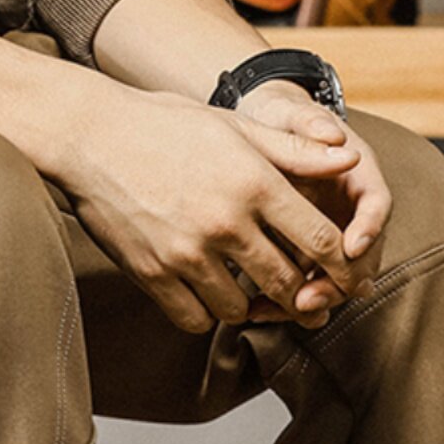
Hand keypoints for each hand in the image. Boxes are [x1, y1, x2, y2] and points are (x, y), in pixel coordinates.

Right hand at [58, 83, 375, 334]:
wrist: (91, 136)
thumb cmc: (167, 125)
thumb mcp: (236, 126)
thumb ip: (295, 149)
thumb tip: (350, 158)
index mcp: (254, 182)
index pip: (321, 239)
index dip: (347, 266)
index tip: (352, 278)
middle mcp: (225, 222)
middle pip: (286, 283)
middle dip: (306, 297)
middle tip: (311, 301)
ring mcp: (186, 252)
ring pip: (240, 309)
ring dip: (252, 308)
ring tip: (253, 295)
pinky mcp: (152, 273)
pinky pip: (195, 319)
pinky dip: (207, 314)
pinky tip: (208, 296)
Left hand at [236, 82, 391, 320]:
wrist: (256, 136)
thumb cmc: (276, 121)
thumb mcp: (288, 114)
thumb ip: (308, 123)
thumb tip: (335, 133)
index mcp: (358, 174)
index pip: (377, 204)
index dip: (369, 228)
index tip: (352, 248)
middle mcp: (351, 211)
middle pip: (362, 255)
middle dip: (340, 281)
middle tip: (310, 299)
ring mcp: (331, 236)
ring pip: (336, 279)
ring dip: (313, 299)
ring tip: (281, 311)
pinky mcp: (305, 255)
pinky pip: (305, 285)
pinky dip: (284, 302)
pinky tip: (257, 311)